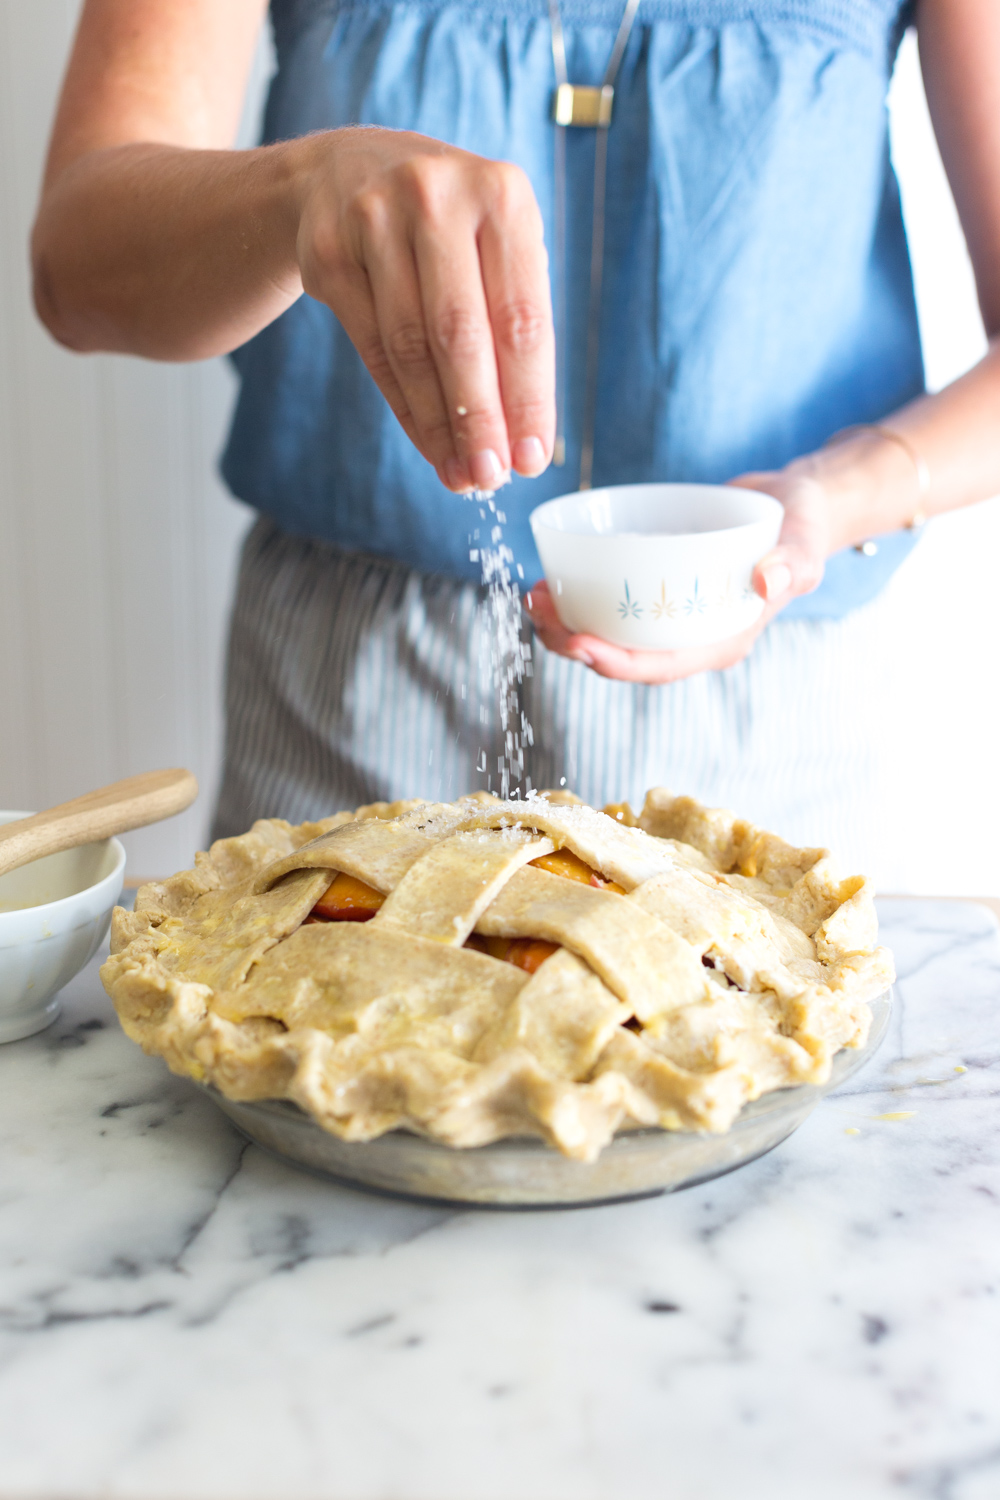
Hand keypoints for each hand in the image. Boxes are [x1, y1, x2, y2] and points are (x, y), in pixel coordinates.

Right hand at [294, 127, 554, 492]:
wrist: (350, 170)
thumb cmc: (450, 228)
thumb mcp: (497, 247)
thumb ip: (514, 328)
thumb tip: (522, 437)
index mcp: (501, 195)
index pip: (521, 317)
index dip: (528, 397)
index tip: (533, 458)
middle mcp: (436, 197)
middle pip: (461, 334)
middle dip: (479, 417)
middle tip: (490, 477)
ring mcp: (373, 219)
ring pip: (410, 346)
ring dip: (438, 423)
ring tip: (460, 474)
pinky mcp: (328, 252)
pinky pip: (372, 347)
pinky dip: (404, 405)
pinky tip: (428, 442)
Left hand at [525, 468, 829, 683]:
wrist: (795, 504)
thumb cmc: (802, 527)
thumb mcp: (804, 544)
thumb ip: (793, 563)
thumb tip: (767, 580)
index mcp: (720, 641)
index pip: (659, 666)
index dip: (615, 663)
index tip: (576, 643)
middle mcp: (690, 636)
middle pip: (623, 655)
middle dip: (575, 642)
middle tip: (539, 612)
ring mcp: (672, 614)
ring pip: (610, 632)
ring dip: (567, 622)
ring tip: (535, 596)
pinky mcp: (658, 587)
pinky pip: (613, 601)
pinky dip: (581, 594)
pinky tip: (554, 576)